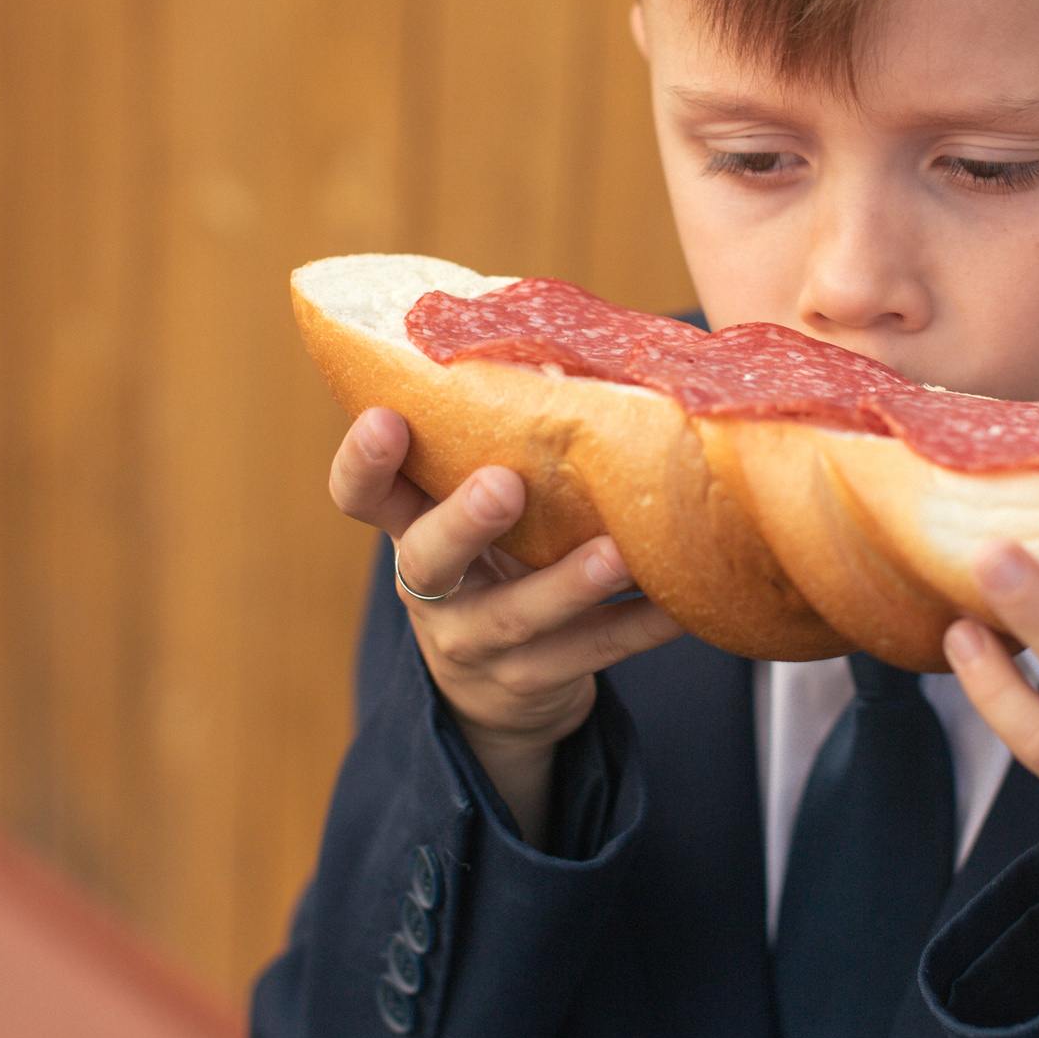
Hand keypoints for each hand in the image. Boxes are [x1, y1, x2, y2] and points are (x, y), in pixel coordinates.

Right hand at [329, 407, 680, 846]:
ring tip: (614, 554)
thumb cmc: (495, 562)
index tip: (386, 419)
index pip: (361, 495)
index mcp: (410, 528)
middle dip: (465, 520)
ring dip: (567, 584)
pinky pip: (589, 652)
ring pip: (516, 615)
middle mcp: (431, 588)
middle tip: (504, 484)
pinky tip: (677, 604)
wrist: (498, 692)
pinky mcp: (532, 681)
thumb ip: (495, 453)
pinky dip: (637, 627)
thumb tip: (575, 345)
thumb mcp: (471, 515)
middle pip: (429, 557)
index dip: (364, 461)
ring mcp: (477, 642)